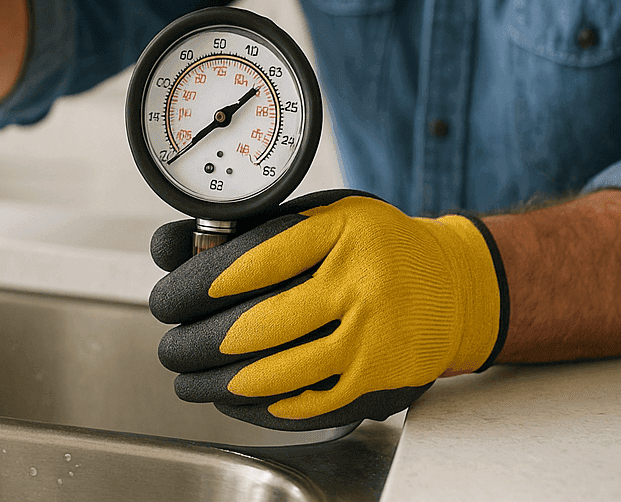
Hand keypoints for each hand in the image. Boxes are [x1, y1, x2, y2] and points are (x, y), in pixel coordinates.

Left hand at [149, 189, 508, 430]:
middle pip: (258, 323)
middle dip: (197, 341)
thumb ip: (249, 227)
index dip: (199, 284)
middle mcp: (361, 285)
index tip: (169, 298)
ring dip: (216, 381)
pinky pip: (305, 404)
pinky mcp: (378, 383)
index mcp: (342, 231)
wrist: (454, 287)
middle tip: (170, 344)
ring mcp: (372, 340)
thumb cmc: (373, 246)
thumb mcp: (321, 215)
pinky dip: (258, 405)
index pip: (255, 259)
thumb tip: (167, 247)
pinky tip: (231, 396)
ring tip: (186, 375)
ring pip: (276, 372)